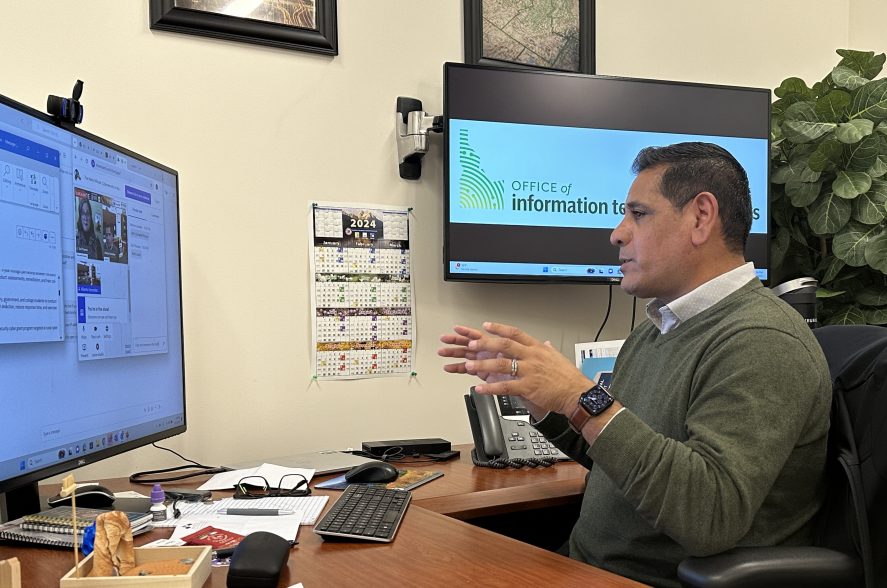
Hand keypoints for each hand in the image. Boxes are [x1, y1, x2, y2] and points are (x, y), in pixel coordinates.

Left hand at [439, 322, 593, 415]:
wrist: (577, 394)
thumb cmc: (568, 377)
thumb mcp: (557, 357)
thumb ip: (547, 349)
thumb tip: (545, 343)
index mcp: (537, 348)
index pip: (516, 333)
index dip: (500, 328)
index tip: (486, 325)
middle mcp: (532, 357)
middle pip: (505, 345)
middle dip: (485, 344)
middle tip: (471, 343)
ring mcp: (529, 372)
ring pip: (502, 365)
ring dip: (483, 365)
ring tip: (469, 365)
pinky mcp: (528, 387)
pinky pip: (506, 387)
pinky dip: (491, 388)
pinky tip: (480, 388)